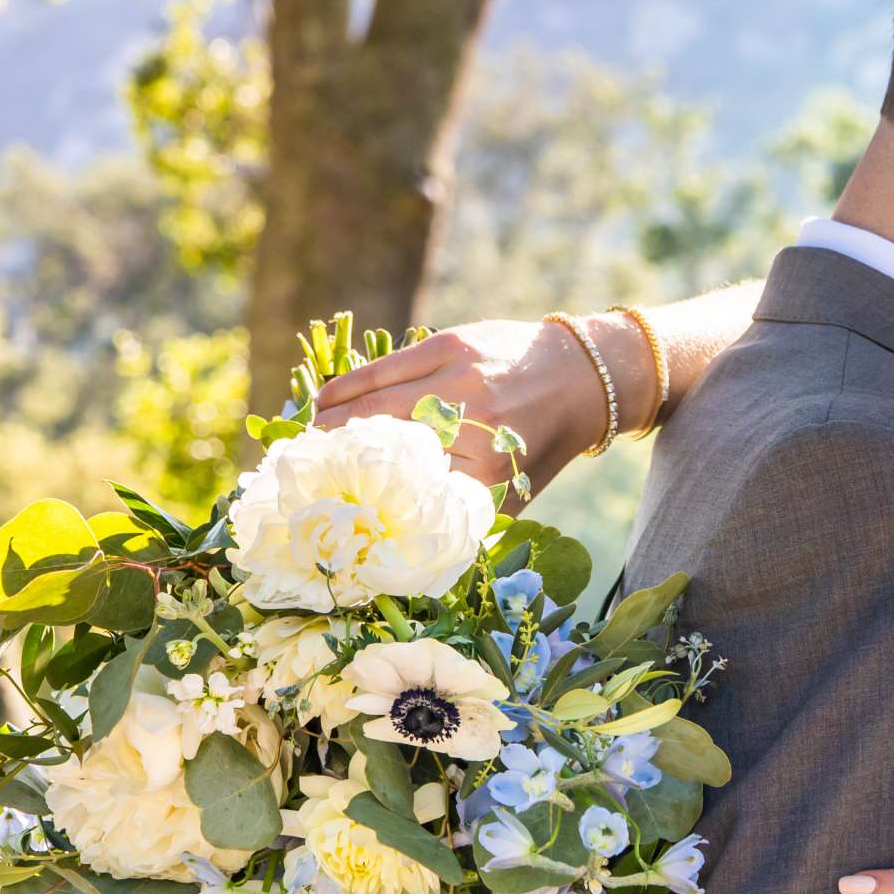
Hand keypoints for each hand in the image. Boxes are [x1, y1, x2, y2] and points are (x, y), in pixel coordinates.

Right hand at [312, 316, 637, 500]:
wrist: (584, 377)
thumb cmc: (544, 442)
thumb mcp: (517, 491)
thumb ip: (468, 517)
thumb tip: (411, 549)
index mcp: (490, 468)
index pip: (411, 492)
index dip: (367, 502)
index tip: (335, 513)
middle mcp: (474, 423)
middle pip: (381, 445)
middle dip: (338, 461)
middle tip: (309, 475)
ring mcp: (460, 379)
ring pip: (374, 402)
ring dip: (332, 422)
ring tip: (309, 439)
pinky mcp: (451, 344)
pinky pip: (384, 368)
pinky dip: (348, 386)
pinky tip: (325, 402)